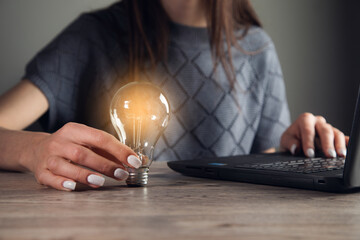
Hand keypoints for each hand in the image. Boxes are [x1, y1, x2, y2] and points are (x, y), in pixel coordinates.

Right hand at [22, 122, 141, 190]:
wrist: (36, 149)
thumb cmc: (72, 146)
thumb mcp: (89, 143)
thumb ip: (113, 152)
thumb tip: (141, 161)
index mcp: (75, 130)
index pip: (100, 138)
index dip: (118, 150)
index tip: (134, 161)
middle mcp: (60, 141)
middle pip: (83, 153)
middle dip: (104, 165)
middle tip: (122, 174)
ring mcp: (48, 157)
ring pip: (65, 166)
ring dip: (84, 175)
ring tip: (101, 182)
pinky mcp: (40, 172)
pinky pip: (50, 178)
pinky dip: (62, 183)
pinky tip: (73, 187)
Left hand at [280, 113, 348, 157]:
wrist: (295, 141)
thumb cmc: (291, 139)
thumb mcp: (286, 141)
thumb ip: (289, 143)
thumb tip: (295, 148)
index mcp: (305, 119)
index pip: (308, 130)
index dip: (309, 142)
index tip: (309, 154)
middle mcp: (318, 122)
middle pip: (325, 130)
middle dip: (327, 143)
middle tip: (329, 155)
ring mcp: (328, 128)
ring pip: (336, 134)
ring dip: (339, 145)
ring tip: (340, 155)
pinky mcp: (335, 136)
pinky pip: (343, 138)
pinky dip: (347, 143)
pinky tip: (348, 150)